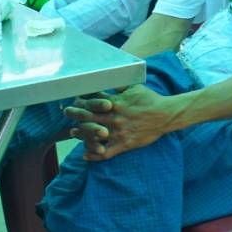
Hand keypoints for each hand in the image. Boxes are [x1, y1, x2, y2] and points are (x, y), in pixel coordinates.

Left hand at [64, 85, 178, 160]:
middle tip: (66, 112)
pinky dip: (94, 155)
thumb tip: (107, 76)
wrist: (165, 115)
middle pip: (87, 117)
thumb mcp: (133, 86)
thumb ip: (118, 84)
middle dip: (74, 114)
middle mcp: (114, 117)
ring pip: (93, 136)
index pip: (91, 101)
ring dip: (81, 134)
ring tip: (73, 132)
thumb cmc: (149, 99)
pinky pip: (106, 153)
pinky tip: (86, 154)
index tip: (72, 98)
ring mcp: (118, 132)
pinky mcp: (124, 144)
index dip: (79, 100)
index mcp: (115, 102)